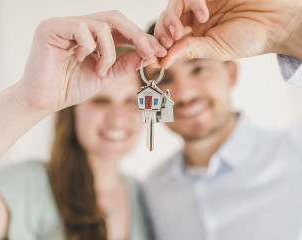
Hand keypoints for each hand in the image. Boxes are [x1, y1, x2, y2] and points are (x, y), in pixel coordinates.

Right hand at [18, 11, 166, 113]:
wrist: (44, 101)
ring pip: (101, 25)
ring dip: (108, 52)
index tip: (158, 52)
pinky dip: (89, 47)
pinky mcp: (51, 28)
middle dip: (136, 36)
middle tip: (149, 52)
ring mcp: (65, 24)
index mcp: (91, 35)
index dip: (141, 38)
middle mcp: (79, 26)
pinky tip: (80, 60)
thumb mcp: (105, 76)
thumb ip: (123, 64)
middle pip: (115, 18)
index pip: (120, 28)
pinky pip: (81, 28)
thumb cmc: (70, 87)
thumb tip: (146, 54)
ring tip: (100, 71)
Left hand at [155, 0, 301, 67]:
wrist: (274, 22)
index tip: (155, 57)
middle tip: (167, 42)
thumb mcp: (215, 49)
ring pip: (174, 5)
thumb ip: (189, 51)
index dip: (159, 46)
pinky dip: (192, 2)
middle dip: (161, 32)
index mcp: (195, 36)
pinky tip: (203, 14)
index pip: (169, 38)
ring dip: (171, 18)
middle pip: (166, 20)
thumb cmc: (248, 39)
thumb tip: (162, 61)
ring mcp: (200, 3)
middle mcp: (194, 19)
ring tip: (179, 32)